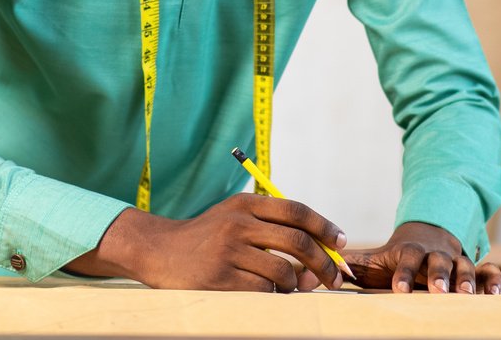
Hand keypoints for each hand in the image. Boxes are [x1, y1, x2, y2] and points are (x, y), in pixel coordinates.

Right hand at [66, 193, 348, 291]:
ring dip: (295, 285)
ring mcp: (228, 251)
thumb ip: (272, 229)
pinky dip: (273, 295)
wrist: (160, 250)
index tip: (341, 243)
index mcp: (246, 204)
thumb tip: (316, 260)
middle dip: (323, 263)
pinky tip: (267, 292)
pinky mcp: (220, 278)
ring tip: (291, 287)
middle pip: (297, 242)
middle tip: (334, 278)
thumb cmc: (208, 236)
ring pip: (283, 272)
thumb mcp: (235, 217)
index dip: (324, 227)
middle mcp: (239, 224)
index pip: (297, 211)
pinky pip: (262, 291)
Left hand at [344, 222, 500, 293]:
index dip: (403, 273)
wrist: (426, 233)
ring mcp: (456, 259)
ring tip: (466, 295)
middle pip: (438, 261)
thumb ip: (351, 265)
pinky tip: (495, 295)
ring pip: (465, 265)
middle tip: (439, 291)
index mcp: (409, 251)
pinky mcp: (474, 267)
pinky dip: (494, 279)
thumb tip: (323, 270)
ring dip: (466, 279)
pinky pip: (489, 270)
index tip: (399, 290)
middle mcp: (434, 253)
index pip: (406, 258)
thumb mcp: (375, 258)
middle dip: (438, 275)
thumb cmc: (395, 256)